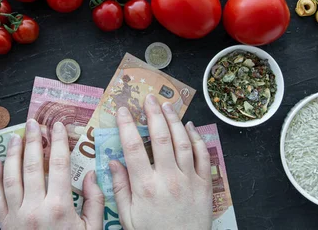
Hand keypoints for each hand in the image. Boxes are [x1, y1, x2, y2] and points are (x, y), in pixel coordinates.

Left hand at [0, 119, 103, 229]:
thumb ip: (95, 202)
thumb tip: (92, 175)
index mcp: (60, 207)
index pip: (60, 164)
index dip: (60, 142)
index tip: (59, 126)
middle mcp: (35, 207)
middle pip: (33, 165)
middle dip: (34, 140)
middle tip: (33, 122)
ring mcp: (16, 215)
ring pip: (11, 176)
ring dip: (12, 153)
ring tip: (15, 136)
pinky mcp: (5, 223)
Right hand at [110, 95, 212, 229]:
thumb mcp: (128, 218)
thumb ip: (120, 188)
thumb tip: (112, 162)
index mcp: (146, 187)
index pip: (133, 147)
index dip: (126, 125)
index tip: (123, 110)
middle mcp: (168, 179)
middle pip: (161, 137)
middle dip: (153, 114)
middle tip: (149, 99)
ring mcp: (189, 180)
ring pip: (183, 142)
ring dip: (175, 120)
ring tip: (168, 106)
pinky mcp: (205, 185)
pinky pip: (203, 156)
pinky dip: (197, 138)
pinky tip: (190, 127)